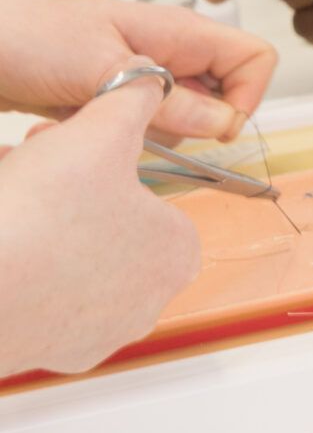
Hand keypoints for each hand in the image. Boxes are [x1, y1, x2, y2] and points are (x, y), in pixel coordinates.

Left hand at [0, 0, 274, 139]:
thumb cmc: (27, 34)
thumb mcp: (102, 69)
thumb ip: (167, 100)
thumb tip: (222, 124)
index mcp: (179, 32)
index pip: (254, 59)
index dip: (247, 97)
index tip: (215, 130)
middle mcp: (168, 53)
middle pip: (221, 98)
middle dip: (191, 126)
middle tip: (141, 126)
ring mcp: (141, 76)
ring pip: (181, 120)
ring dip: (146, 136)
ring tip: (96, 121)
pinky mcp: (112, 97)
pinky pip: (141, 128)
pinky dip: (117, 137)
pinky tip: (79, 125)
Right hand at [0, 71, 202, 375]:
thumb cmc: (42, 216)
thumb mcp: (99, 133)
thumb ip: (133, 100)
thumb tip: (148, 81)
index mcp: (177, 252)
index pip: (155, 200)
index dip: (110, 166)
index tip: (76, 152)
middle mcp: (145, 303)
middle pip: (110, 230)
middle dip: (72, 192)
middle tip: (37, 166)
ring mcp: (93, 334)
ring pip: (70, 260)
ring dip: (42, 223)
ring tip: (13, 192)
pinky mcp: (44, 351)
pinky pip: (36, 292)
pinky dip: (20, 257)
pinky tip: (2, 230)